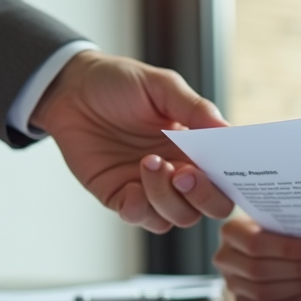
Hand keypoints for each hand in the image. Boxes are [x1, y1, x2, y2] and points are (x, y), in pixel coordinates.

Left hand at [31, 51, 233, 232]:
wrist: (71, 88)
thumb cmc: (120, 82)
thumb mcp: (162, 86)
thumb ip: (195, 108)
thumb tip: (228, 130)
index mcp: (196, 147)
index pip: (227, 178)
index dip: (229, 181)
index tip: (218, 167)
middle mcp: (179, 171)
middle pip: (210, 207)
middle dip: (203, 197)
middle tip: (183, 173)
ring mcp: (150, 187)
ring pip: (177, 217)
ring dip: (166, 197)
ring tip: (148, 162)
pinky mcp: (120, 195)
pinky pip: (140, 218)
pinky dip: (140, 208)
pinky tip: (132, 184)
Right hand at [213, 216, 300, 300]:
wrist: (262, 239)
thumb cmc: (273, 225)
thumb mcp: (276, 217)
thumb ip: (290, 225)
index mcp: (231, 231)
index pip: (256, 244)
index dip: (288, 249)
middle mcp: (225, 258)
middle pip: (261, 271)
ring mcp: (232, 282)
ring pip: (265, 292)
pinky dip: (296, 300)